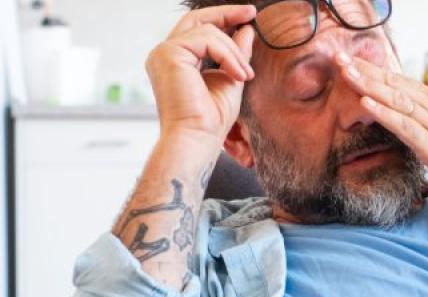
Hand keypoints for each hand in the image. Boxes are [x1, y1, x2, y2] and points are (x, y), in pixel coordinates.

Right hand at [146, 5, 255, 144]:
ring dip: (234, 51)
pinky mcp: (168, 53)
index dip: (223, 18)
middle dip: (227, 14)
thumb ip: (236, 54)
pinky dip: (228, 55)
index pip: (199, 28)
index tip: (248, 16)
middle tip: (251, 12)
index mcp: (176, 60)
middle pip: (197, 19)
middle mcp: (165, 53)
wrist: (197, 139)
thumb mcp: (231, 79)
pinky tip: (238, 75)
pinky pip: (206, 39)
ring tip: (246, 75)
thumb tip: (246, 30)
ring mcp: (163, 52)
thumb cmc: (211, 120)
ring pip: (208, 31)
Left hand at [335, 53, 427, 238]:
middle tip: (336, 56)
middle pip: (394, 84)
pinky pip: (406, 126)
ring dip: (368, 84)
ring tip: (345, 72)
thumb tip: (419, 114)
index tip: (351, 62)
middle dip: (364, 70)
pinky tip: (367, 103)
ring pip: (396, 99)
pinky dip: (385, 113)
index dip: (374, 71)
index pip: (401, 82)